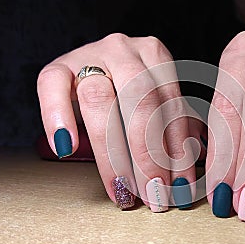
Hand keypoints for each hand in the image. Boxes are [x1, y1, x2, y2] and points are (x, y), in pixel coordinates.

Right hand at [37, 34, 205, 211]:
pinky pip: (52, 87)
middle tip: (153, 194)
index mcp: (155, 55)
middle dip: (149, 155)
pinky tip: (67, 147)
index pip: (171, 104)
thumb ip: (173, 128)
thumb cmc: (128, 95)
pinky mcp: (56, 65)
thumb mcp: (155, 104)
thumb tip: (192, 171)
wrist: (91, 69)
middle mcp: (125, 50)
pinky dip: (58, 117)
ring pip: (100, 100)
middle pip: (140, 101)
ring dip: (113, 153)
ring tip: (121, 189)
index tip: (179, 187)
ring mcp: (89, 53)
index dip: (177, 149)